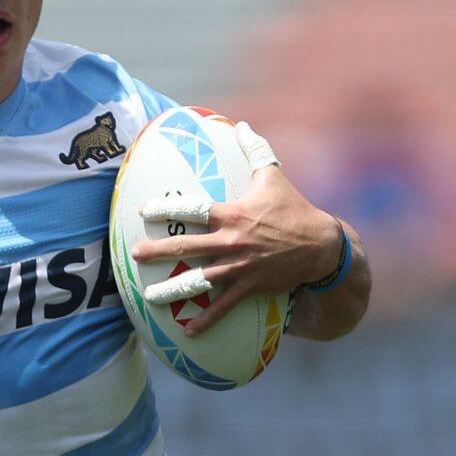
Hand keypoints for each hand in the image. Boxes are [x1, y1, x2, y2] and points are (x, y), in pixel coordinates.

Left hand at [131, 123, 340, 334]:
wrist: (321, 246)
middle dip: (157, 252)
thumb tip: (241, 125)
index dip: (165, 209)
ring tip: (149, 297)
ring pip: (200, 280)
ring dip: (173, 290)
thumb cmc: (294, 208)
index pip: (192, 209)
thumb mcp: (273, 176)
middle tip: (134, 255)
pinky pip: (224, 305)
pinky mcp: (251, 287)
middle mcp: (232, 241)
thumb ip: (255, 150)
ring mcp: (240, 267)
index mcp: (233, 213)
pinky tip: (187, 330)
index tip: (144, 212)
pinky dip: (206, 319)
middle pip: (187, 246)